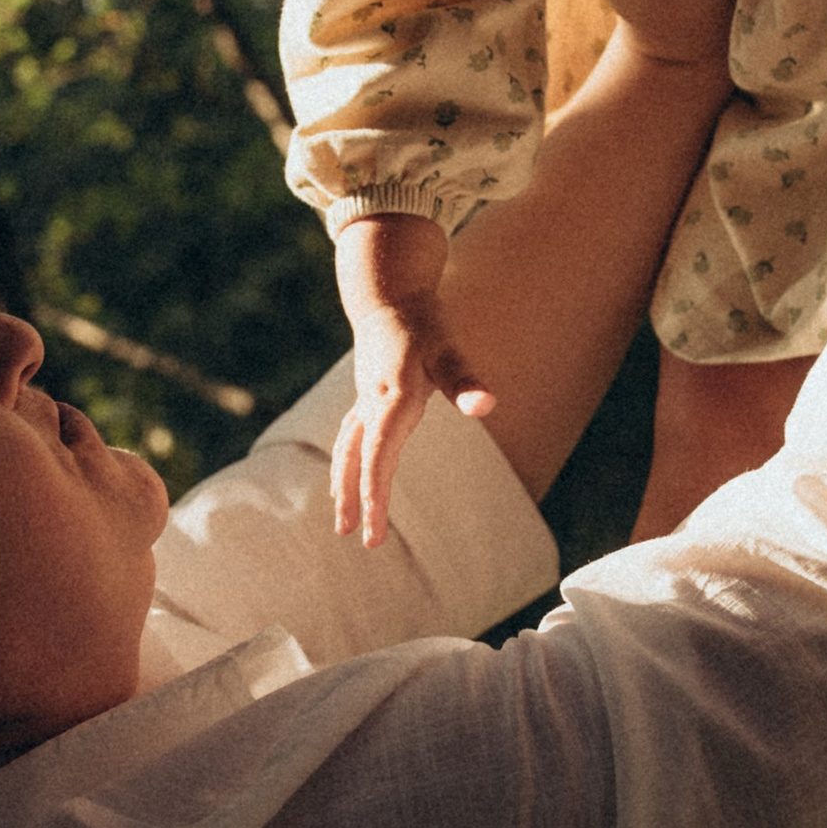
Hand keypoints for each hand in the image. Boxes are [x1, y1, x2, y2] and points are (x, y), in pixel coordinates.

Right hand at [332, 211, 492, 547]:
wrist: (387, 290)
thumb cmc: (422, 321)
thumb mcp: (448, 348)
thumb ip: (465, 380)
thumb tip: (486, 405)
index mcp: (390, 399)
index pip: (379, 456)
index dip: (375, 495)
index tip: (373, 531)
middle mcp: (371, 404)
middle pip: (356, 459)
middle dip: (355, 499)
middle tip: (350, 537)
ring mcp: (364, 400)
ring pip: (347, 450)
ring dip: (344, 486)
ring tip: (341, 521)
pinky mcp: (365, 396)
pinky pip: (351, 438)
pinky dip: (347, 463)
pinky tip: (349, 476)